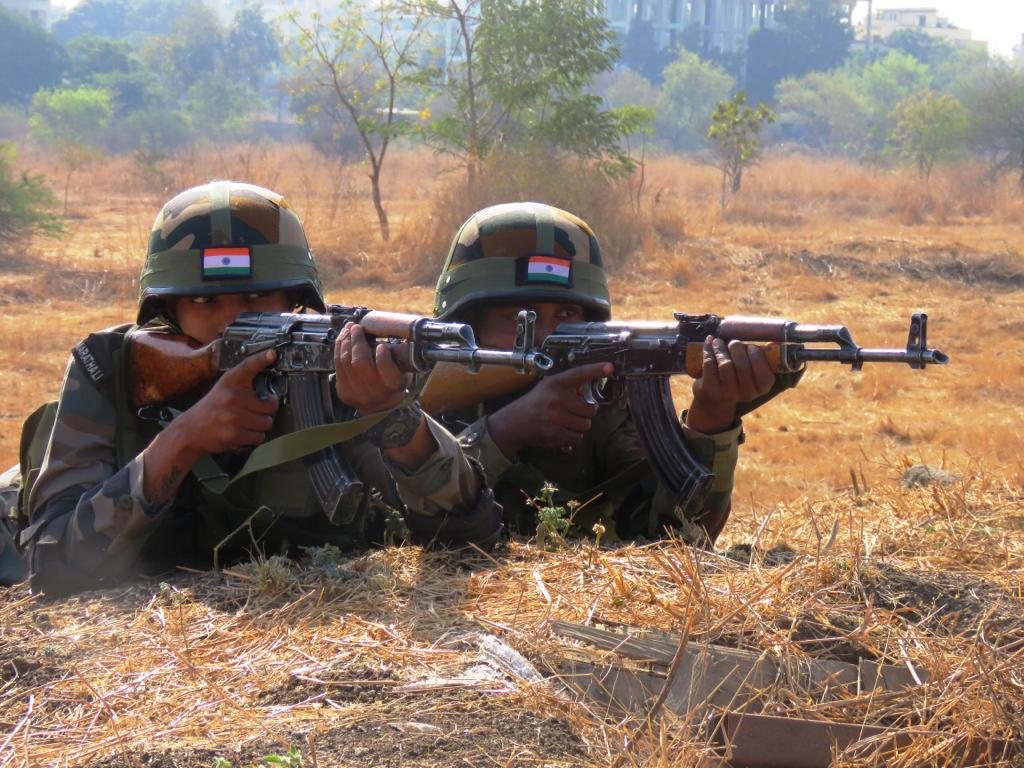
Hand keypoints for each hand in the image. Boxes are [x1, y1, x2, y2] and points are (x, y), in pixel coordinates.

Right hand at [175, 350, 279, 455]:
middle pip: (271, 405)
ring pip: (267, 423)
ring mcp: (232, 416)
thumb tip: (273, 390)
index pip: (248, 366)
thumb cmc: (213, 408)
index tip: (273, 354)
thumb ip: (246, 385)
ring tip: (245, 422)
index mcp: (230, 382)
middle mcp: (231, 396)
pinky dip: (254, 437)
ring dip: (260, 426)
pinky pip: (259, 437)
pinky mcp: (233, 434)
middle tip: (253, 411)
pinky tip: (241, 432)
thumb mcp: (225, 389)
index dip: (262, 359)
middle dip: (266, 411)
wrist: (190, 430)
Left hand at [334, 323, 410, 413]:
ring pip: (346, 362)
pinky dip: (339, 349)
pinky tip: (343, 339)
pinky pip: (337, 365)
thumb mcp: (403, 373)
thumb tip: (404, 332)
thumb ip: (399, 355)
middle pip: (360, 363)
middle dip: (357, 342)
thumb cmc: (393, 386)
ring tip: (349, 329)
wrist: (380, 408)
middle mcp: (374, 391)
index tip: (382, 346)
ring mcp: (356, 391)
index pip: (386, 371)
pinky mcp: (343, 390)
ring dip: (346, 342)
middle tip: (357, 328)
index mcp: (393, 386)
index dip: (383, 357)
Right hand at [487, 362, 612, 455]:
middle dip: (586, 413)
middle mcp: (556, 399)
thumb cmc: (534, 403)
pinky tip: (562, 431)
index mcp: (555, 384)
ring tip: (567, 422)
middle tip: (576, 412)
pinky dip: (572, 437)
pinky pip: (577, 437)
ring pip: (585, 425)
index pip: (579, 374)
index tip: (609, 367)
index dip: (595, 370)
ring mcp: (556, 417)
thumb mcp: (547, 388)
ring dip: (580, 426)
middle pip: (590, 409)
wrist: (513, 423)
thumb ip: (567, 387)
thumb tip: (591, 390)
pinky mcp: (555, 434)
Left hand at [686, 337, 774, 433]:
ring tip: (718, 341)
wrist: (714, 396)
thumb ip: (757, 355)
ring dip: (721, 348)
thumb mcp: (752, 369)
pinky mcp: (710, 389)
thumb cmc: (737, 375)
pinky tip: (709, 342)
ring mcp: (727, 394)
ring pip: (726, 364)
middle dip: (737, 348)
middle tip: (733, 342)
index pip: (764, 375)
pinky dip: (709, 349)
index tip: (751, 346)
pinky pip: (709, 365)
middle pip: (742, 366)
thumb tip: (758, 330)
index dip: (757, 357)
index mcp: (762, 388)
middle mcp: (746, 393)